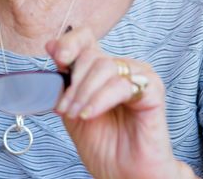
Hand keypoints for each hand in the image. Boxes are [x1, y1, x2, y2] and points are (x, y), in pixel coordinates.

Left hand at [45, 27, 190, 178]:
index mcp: (100, 68)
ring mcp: (138, 76)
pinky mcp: (153, 90)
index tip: (57, 58)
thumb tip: (49, 45)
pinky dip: (100, 99)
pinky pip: (121, 84)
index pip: (85, 38)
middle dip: (73, 84)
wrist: (124, 175)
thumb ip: (63, 79)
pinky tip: (91, 114)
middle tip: (65, 110)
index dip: (69, 42)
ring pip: (104, 67)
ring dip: (84, 93)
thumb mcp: (71, 108)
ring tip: (78, 115)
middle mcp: (120, 68)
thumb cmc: (103, 145)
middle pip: (91, 54)